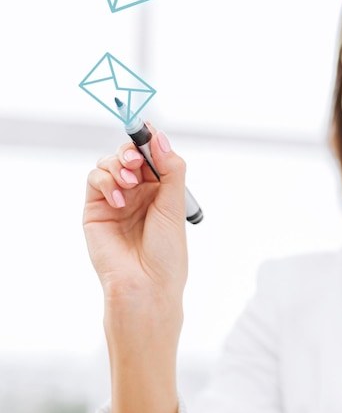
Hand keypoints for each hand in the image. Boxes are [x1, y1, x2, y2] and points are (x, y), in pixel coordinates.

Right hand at [83, 128, 187, 307]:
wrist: (146, 285)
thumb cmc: (167, 253)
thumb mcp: (174, 205)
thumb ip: (170, 169)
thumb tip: (160, 137)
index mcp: (162, 190)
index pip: (153, 155)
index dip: (149, 140)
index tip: (147, 127)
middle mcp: (139, 192)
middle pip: (129, 154)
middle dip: (132, 150)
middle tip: (135, 159)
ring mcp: (116, 199)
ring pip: (109, 163)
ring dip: (118, 165)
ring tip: (129, 183)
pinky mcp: (96, 209)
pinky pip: (95, 180)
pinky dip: (106, 182)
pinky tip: (120, 199)